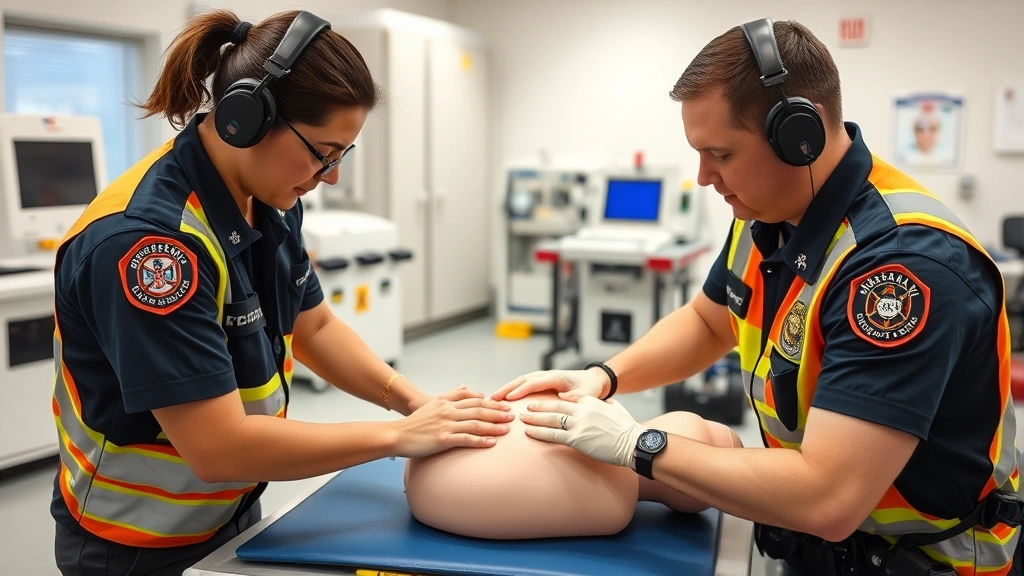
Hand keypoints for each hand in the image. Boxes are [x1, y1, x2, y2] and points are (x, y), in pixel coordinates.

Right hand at [392, 386, 513, 457]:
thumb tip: (465, 386)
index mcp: (446, 403)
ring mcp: (446, 425)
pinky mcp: (442, 439)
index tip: (504, 404)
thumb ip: (450, 396)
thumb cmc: (414, 423)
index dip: (491, 402)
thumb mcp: (432, 404)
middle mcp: (448, 412)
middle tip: (512, 415)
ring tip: (507, 429)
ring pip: (475, 424)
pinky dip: (480, 441)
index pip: (473, 399)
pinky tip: (492, 442)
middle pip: (478, 409)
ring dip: (493, 426)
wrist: (397, 435)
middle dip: (498, 412)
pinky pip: (466, 439)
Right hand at [490, 368, 608, 401]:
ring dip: (507, 388)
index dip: (520, 390)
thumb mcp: (587, 394)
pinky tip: (504, 398)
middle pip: (523, 379)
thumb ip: (576, 397)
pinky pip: (525, 385)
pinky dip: (513, 390)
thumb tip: (564, 399)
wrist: (595, 380)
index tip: (508, 398)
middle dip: (507, 388)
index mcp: (556, 377)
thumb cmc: (591, 387)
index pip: (534, 383)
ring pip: (521, 381)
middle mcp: (547, 375)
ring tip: (493, 398)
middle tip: (493, 397)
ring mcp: (544, 378)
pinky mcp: (543, 383)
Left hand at [518, 396, 642, 467]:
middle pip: (554, 406)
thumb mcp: (617, 410)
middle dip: (538, 406)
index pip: (567, 399)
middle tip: (525, 407)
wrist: (634, 443)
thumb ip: (608, 404)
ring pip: (550, 419)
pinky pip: (553, 435)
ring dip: (534, 418)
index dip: (552, 401)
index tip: (542, 402)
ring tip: (522, 418)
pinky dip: (539, 433)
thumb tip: (607, 403)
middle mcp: (582, 410)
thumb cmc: (628, 429)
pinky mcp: (577, 439)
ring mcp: (578, 424)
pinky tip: (529, 433)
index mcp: (590, 401)